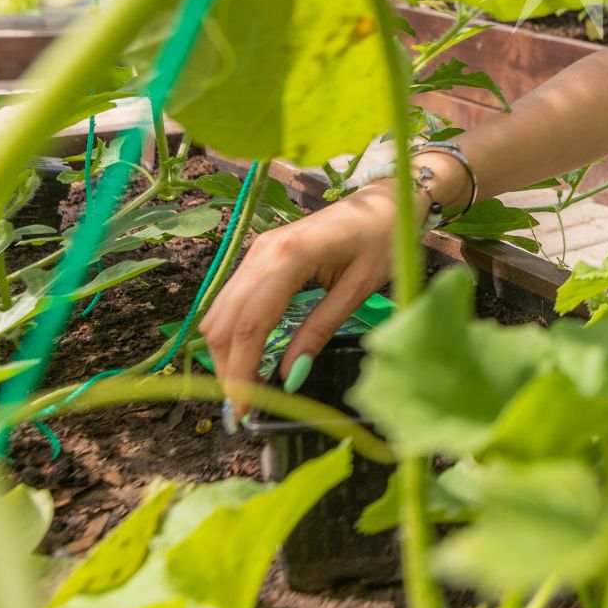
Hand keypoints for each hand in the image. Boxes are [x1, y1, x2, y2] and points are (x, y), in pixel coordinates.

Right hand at [200, 184, 409, 416]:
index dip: (242, 371)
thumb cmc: (384, 237)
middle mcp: (262, 250)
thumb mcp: (359, 288)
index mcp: (290, 255)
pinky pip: (232, 299)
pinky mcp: (259, 254)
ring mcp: (257, 249)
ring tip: (244, 389)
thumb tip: (289, 377)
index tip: (244, 410)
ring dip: (225, 353)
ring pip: (220, 311)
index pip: (251, 323)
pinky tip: (246, 357)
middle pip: (225, 321)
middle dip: (227, 369)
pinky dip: (232, 332)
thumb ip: (321, 330)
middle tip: (242, 409)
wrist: (387, 198)